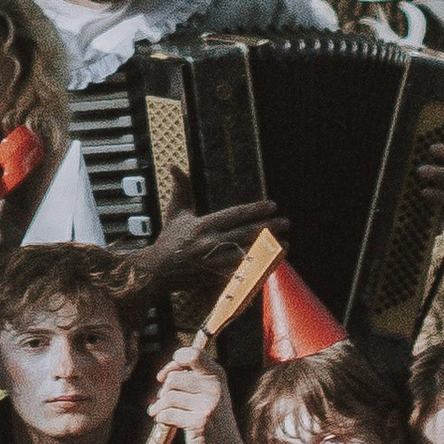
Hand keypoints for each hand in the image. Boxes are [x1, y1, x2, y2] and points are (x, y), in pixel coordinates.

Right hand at [134, 202, 289, 302]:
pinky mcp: (215, 278)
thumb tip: (173, 165)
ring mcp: (214, 262)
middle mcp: (210, 242)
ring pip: (248, 254)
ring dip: (269, 249)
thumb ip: (181, 188)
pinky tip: (272, 263)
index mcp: (203, 225)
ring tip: (286, 243)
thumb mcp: (175, 212)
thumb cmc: (168, 240)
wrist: (156, 271)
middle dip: (269, 227)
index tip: (272, 205)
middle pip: (246, 233)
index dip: (256, 210)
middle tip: (286, 222)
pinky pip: (242, 273)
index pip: (235, 214)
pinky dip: (259, 268)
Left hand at [147, 338, 232, 443]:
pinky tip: (165, 422)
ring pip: (169, 397)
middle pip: (173, 379)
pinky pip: (168, 414)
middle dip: (164, 391)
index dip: (174, 362)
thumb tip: (162, 376)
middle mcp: (215, 387)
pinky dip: (161, 418)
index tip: (165, 376)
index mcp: (216, 374)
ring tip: (159, 412)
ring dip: (159, 406)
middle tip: (164, 401)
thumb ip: (187, 377)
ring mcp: (209, 405)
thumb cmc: (208, 415)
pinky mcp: (200, 422)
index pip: (192, 355)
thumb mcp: (205, 391)